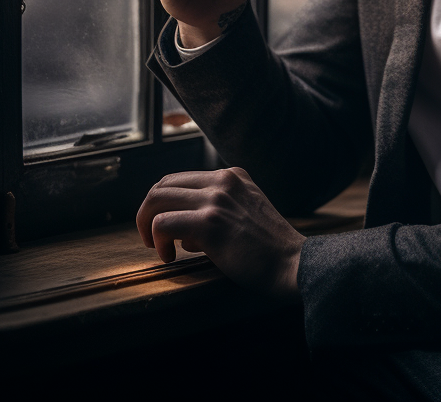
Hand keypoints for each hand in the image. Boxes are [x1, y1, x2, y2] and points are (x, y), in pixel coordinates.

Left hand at [136, 168, 304, 300]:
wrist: (293, 264)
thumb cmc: (269, 250)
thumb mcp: (246, 213)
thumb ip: (218, 211)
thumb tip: (181, 229)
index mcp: (232, 176)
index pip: (181, 179)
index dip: (164, 204)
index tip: (164, 229)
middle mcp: (223, 180)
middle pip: (163, 184)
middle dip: (147, 212)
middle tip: (151, 238)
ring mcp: (217, 199)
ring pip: (156, 199)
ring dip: (147, 225)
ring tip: (158, 248)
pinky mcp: (210, 222)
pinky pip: (162, 223)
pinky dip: (157, 241)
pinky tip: (170, 257)